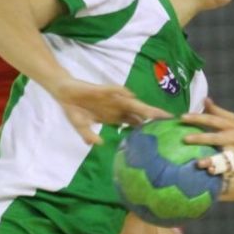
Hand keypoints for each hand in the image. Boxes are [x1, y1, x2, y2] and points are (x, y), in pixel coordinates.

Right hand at [51, 77, 169, 144]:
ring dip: (144, 107)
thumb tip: (98, 144)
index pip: (134, 123)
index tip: (162, 135)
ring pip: (131, 102)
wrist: (63, 93)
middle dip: (153, 117)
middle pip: (138, 113)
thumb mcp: (81, 127)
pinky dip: (122, 92)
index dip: (147, 128)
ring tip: (157, 113)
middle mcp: (116, 107)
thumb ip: (89, 136)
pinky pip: (114, 90)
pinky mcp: (102, 90)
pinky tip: (131, 95)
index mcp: (114, 117)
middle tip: (170, 122)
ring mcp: (111, 98)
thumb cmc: (75, 110)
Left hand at [182, 99, 233, 174]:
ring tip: (198, 163)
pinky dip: (219, 171)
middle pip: (214, 138)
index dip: (197, 118)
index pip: (211, 120)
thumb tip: (204, 99)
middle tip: (184, 139)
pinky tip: (209, 172)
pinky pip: (226, 169)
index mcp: (230, 126)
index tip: (182, 117)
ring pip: (221, 156)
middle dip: (199, 138)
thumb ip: (218, 111)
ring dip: (209, 160)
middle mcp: (232, 139)